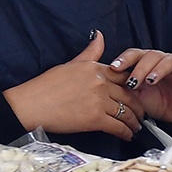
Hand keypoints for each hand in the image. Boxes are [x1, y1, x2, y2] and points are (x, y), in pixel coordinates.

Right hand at [5, 32, 142, 139]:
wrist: (29, 105)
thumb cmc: (45, 86)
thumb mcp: (70, 64)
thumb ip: (89, 53)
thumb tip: (99, 35)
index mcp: (95, 69)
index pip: (124, 77)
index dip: (134, 88)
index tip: (138, 95)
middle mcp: (100, 83)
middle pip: (129, 95)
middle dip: (138, 107)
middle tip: (142, 114)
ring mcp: (99, 101)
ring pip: (126, 112)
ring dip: (134, 122)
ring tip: (136, 127)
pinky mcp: (95, 119)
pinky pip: (118, 127)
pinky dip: (126, 132)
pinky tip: (127, 136)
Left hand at [109, 47, 171, 123]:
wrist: (169, 116)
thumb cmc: (151, 103)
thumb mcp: (132, 95)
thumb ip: (120, 84)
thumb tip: (101, 80)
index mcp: (144, 63)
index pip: (133, 55)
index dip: (124, 59)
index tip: (114, 68)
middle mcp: (159, 61)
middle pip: (149, 55)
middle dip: (140, 68)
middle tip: (132, 81)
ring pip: (168, 60)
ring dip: (159, 69)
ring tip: (151, 80)